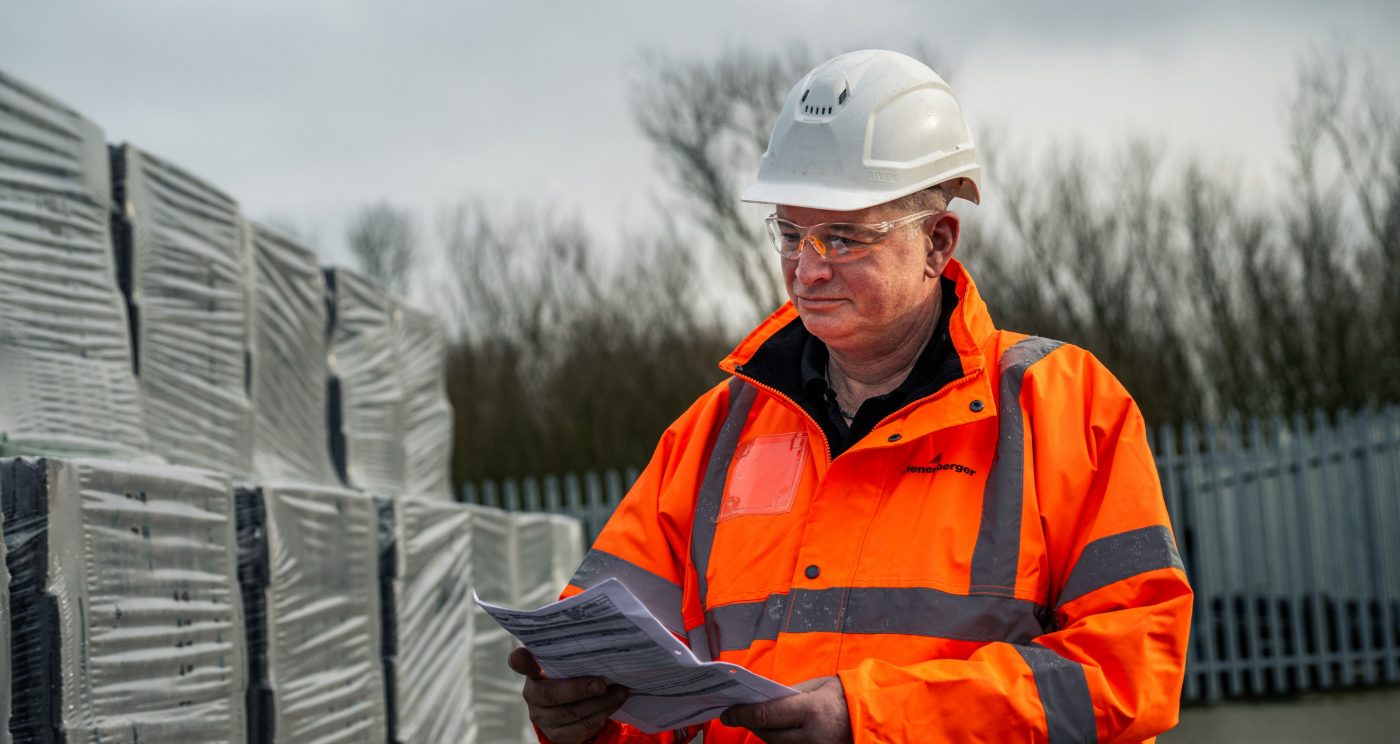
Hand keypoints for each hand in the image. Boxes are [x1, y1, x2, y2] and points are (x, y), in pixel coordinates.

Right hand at [508, 646, 628, 743]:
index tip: (522, 654)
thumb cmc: (573, 675)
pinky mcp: (556, 735)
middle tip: (602, 683)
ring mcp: (542, 718)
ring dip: (600, 703)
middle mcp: (533, 695)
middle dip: (580, 688)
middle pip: (552, 694)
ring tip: (620, 693)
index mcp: (533, 672)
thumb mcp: (570, 663)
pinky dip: (599, 717)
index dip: (521, 660)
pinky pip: (580, 729)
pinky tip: (612, 707)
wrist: (572, 707)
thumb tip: (601, 639)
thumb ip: (574, 655)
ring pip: (572, 713)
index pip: (520, 663)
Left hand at [720, 675, 852, 742]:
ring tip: (760, 723)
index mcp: (812, 711)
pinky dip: (782, 743)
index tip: (727, 714)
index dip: (742, 715)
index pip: (767, 715)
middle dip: (752, 725)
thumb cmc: (847, 695)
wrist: (877, 717)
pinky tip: (779, 734)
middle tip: (738, 716)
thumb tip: (763, 700)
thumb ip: (791, 694)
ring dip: (767, 735)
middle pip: (769, 735)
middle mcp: (812, 736)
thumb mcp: (818, 686)